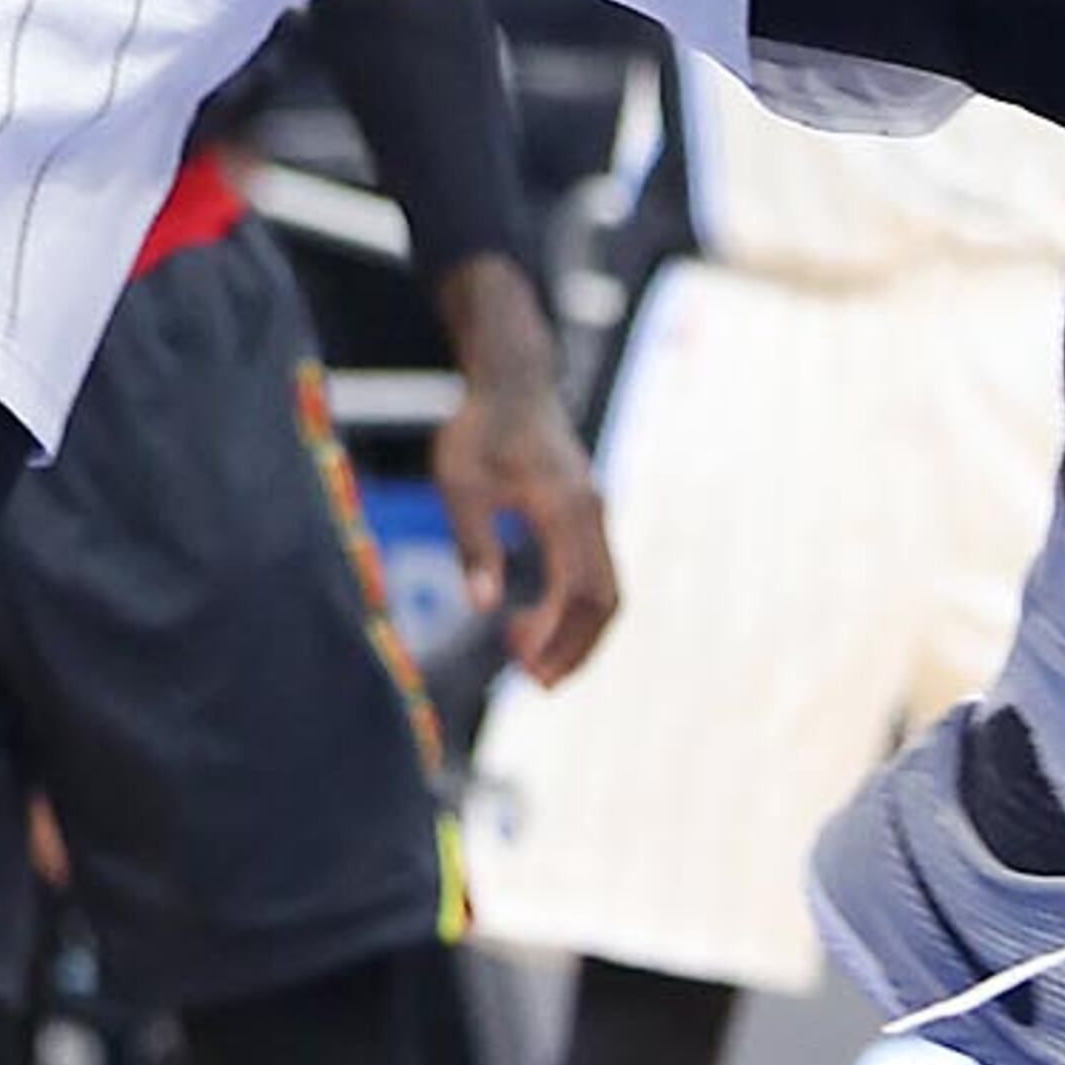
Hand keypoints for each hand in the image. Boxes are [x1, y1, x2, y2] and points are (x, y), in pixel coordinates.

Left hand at [432, 371, 617, 685]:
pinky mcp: (588, 516)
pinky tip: (533, 621)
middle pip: (603, 600)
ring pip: (605, 591)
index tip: (526, 669)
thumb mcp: (460, 484)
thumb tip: (483, 606)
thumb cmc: (478, 431)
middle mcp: (591, 513)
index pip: (577, 589)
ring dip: (574, 631)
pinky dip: (573, 608)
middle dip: (573, 648)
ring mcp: (595, 514)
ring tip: (525, 657)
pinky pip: (594, 574)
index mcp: (564, 506)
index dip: (559, 637)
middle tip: (532, 681)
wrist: (512, 384)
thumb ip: (475, 543)